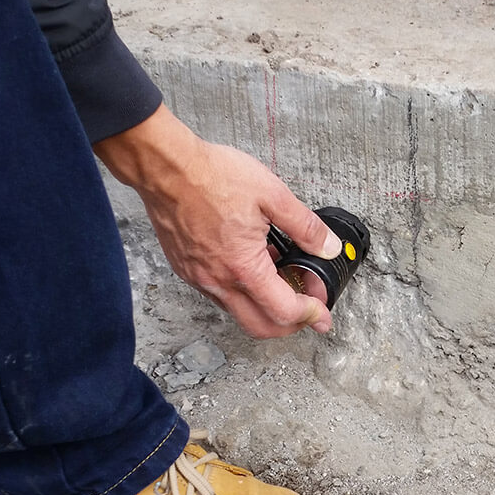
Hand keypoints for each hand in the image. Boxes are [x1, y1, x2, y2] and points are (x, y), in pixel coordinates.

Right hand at [94, 105, 341, 338]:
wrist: (166, 169)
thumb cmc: (211, 177)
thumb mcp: (272, 195)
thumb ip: (305, 227)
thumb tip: (327, 246)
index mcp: (243, 267)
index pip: (283, 311)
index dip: (310, 314)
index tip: (321, 312)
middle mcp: (218, 280)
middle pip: (259, 326)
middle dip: (289, 325)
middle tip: (308, 310)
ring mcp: (199, 277)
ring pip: (238, 311)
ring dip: (264, 306)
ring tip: (283, 280)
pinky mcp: (186, 269)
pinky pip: (219, 294)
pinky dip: (242, 290)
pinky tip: (253, 265)